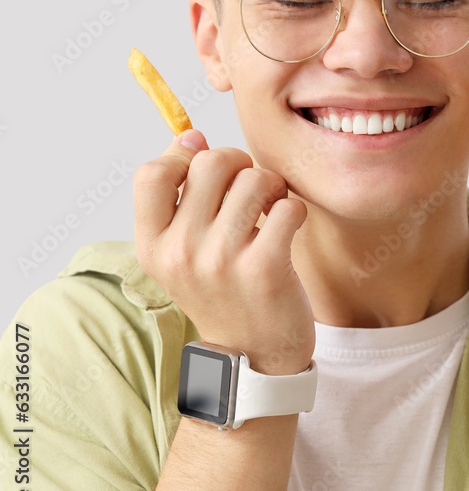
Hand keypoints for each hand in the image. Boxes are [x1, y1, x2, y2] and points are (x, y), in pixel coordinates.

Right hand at [133, 129, 313, 374]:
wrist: (253, 354)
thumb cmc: (223, 291)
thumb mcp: (183, 252)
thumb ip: (181, 197)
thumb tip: (192, 136)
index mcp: (152, 245)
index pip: (152, 173)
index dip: (185, 158)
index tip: (210, 173)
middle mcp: (181, 252)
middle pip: (212, 163)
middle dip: (240, 165)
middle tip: (251, 190)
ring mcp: (222, 261)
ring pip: (255, 179)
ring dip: (272, 189)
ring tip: (270, 212)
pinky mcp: (265, 269)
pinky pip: (287, 207)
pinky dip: (293, 211)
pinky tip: (286, 229)